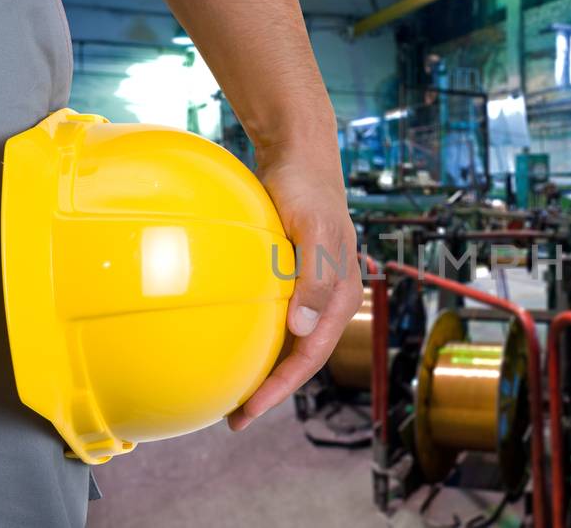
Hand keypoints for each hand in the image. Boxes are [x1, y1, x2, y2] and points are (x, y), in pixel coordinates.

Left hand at [225, 145, 360, 430]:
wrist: (299, 154)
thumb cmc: (308, 189)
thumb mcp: (314, 231)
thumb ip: (314, 279)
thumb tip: (302, 330)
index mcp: (340, 296)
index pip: (311, 355)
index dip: (281, 388)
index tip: (250, 410)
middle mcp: (328, 300)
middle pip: (300, 358)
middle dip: (271, 391)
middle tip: (235, 418)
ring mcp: (310, 291)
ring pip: (288, 342)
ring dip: (264, 369)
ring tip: (231, 393)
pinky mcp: (291, 278)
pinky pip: (274, 317)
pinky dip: (256, 337)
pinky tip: (230, 342)